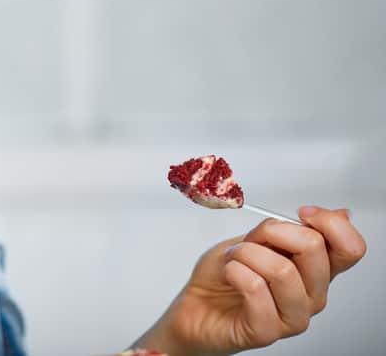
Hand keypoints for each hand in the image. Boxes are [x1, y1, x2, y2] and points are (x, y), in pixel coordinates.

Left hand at [133, 206, 365, 355]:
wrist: (194, 306)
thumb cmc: (224, 275)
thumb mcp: (252, 239)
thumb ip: (288, 230)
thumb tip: (338, 214)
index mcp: (313, 271)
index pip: (350, 249)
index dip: (329, 223)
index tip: (302, 213)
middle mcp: (311, 295)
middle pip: (315, 250)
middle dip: (273, 231)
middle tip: (252, 239)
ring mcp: (292, 316)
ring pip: (282, 270)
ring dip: (246, 253)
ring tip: (234, 260)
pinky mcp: (267, 332)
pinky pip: (256, 289)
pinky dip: (235, 272)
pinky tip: (230, 275)